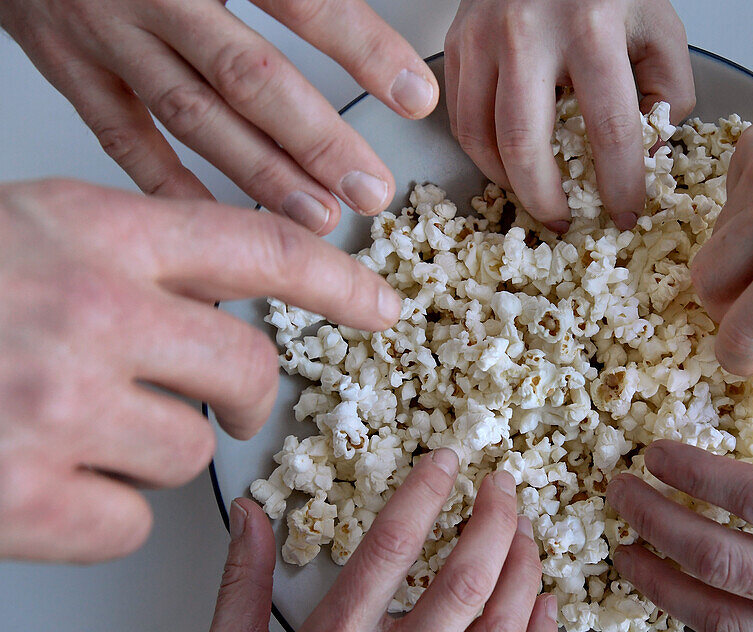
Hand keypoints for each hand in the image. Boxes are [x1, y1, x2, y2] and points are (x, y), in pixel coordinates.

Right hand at [0, 0, 438, 232]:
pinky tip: (224, 222)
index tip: (414, 96)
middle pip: (248, 77)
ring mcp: (103, 34)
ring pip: (194, 117)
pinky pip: (124, 139)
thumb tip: (353, 17)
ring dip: (261, 175)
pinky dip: (173, 187)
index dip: (360, 51)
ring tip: (319, 215)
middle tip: (369, 189)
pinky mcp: (69, 67)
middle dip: (317, 141)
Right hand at [0, 178, 401, 562]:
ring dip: (153, 455)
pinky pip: (129, 525)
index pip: (261, 249)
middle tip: (230, 411)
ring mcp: (61, 408)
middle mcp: (94, 313)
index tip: (381, 306)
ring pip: (191, 453)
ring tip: (80, 433)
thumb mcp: (27, 228)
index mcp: (97, 232)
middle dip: (249, 399)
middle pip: (249, 369)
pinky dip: (102, 516)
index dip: (337, 282)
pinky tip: (53, 483)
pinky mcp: (26, 498)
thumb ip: (125, 251)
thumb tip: (207, 282)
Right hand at [200, 452, 557, 631]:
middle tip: (500, 487)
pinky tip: (543, 608)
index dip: (423, 494)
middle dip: (494, 521)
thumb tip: (249, 515)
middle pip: (464, 583)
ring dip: (522, 572)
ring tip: (525, 534)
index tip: (443, 461)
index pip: (389, 549)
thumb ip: (242, 581)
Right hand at [444, 0, 693, 231]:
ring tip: (535, 195)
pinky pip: (461, 116)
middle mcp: (529, 32)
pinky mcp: (457, 41)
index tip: (625, 213)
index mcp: (592, 27)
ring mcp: (483, 35)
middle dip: (546, 200)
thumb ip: (667, 93)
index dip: (620, 185)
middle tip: (564, 223)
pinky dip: (483, 152)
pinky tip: (508, 161)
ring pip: (481, 138)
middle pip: (526, 145)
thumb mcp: (658, 27)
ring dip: (508, 181)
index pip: (609, 129)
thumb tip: (647, 154)